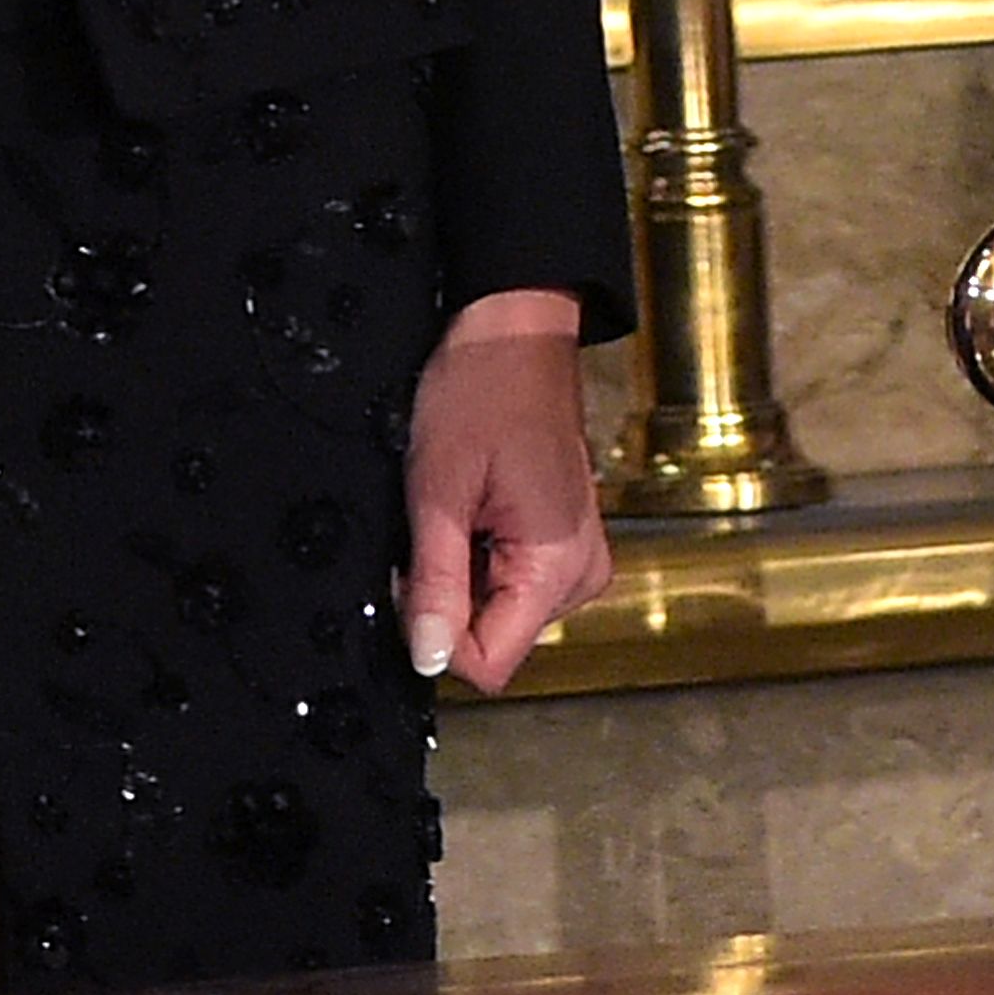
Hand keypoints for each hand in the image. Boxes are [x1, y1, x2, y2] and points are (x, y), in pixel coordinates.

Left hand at [399, 291, 610, 694]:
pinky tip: (474, 506)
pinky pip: (512, 579)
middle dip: (448, 596)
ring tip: (458, 507)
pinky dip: (480, 553)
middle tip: (435, 524)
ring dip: (463, 572)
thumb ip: (435, 582)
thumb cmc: (481, 391)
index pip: (491, 662)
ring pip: (500, 609)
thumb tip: (427, 660)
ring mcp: (578, 558)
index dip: (436, 633)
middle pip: (496, 636)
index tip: (412, 572)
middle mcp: (581, 575)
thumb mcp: (440, 489)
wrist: (514, 332)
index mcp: (558, 568)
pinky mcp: (565, 541)